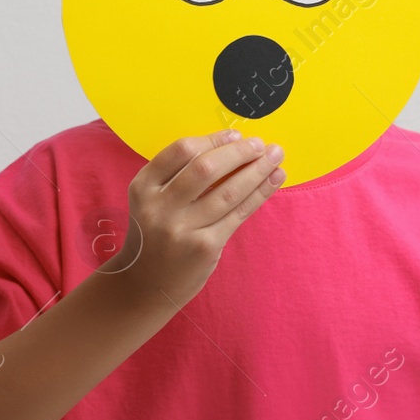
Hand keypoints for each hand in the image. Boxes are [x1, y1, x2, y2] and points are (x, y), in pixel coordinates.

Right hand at [120, 129, 284, 307]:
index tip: (235, 134)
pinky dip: (260, 193)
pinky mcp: (205, 247)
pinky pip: (239, 213)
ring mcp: (182, 229)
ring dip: (257, 170)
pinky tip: (274, 179)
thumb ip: (180, 176)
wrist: (147, 284)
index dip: (213, 140)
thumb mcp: (153, 200)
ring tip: (276, 157)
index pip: (181, 151)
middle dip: (239, 152)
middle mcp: (159, 207)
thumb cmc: (156, 233)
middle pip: (206, 169)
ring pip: (228, 191)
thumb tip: (232, 146)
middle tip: (261, 144)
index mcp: (143, 187)